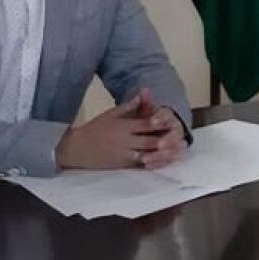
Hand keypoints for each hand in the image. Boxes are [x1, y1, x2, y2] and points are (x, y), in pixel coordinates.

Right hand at [56, 88, 180, 169]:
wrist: (77, 148)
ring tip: (176, 154)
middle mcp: (125, 140)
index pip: (146, 124)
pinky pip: (139, 165)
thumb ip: (127, 106)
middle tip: (181, 139)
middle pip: (149, 141)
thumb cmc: (94, 129)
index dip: (160, 123)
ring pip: (147, 155)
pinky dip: (151, 164)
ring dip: (163, 155)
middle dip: (166, 141)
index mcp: (123, 126)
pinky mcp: (121, 164)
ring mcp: (123, 154)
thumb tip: (141, 95)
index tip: (173, 122)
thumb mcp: (110, 114)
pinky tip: (162, 163)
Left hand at [135, 100, 186, 169]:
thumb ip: (144, 102)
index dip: (161, 118)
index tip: (152, 121)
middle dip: (166, 140)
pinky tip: (147, 165)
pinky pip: (166, 161)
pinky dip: (158, 163)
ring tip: (146, 158)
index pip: (168, 115)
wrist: (156, 130)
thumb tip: (143, 89)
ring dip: (161, 155)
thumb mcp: (143, 111)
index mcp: (168, 116)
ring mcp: (174, 143)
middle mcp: (175, 129)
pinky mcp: (169, 155)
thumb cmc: (148, 119)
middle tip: (158, 144)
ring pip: (172, 150)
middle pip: (174, 135)